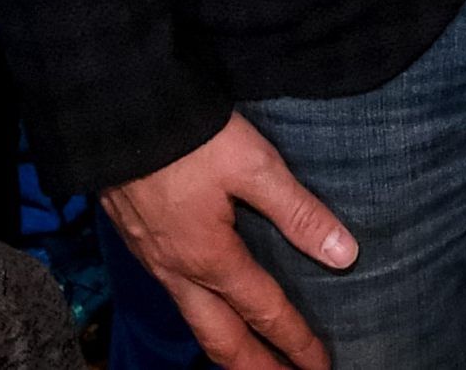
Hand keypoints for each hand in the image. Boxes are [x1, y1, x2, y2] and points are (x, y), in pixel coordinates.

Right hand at [102, 112, 354, 369]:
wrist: (121, 120)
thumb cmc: (191, 138)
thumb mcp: (256, 167)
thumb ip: (299, 212)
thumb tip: (344, 254)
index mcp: (211, 259)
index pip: (264, 312)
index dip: (295, 342)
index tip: (321, 366)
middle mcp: (180, 273)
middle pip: (220, 339)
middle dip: (255, 367)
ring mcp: (157, 263)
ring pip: (195, 322)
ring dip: (226, 349)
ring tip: (252, 362)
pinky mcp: (144, 245)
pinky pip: (177, 299)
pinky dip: (202, 318)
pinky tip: (212, 308)